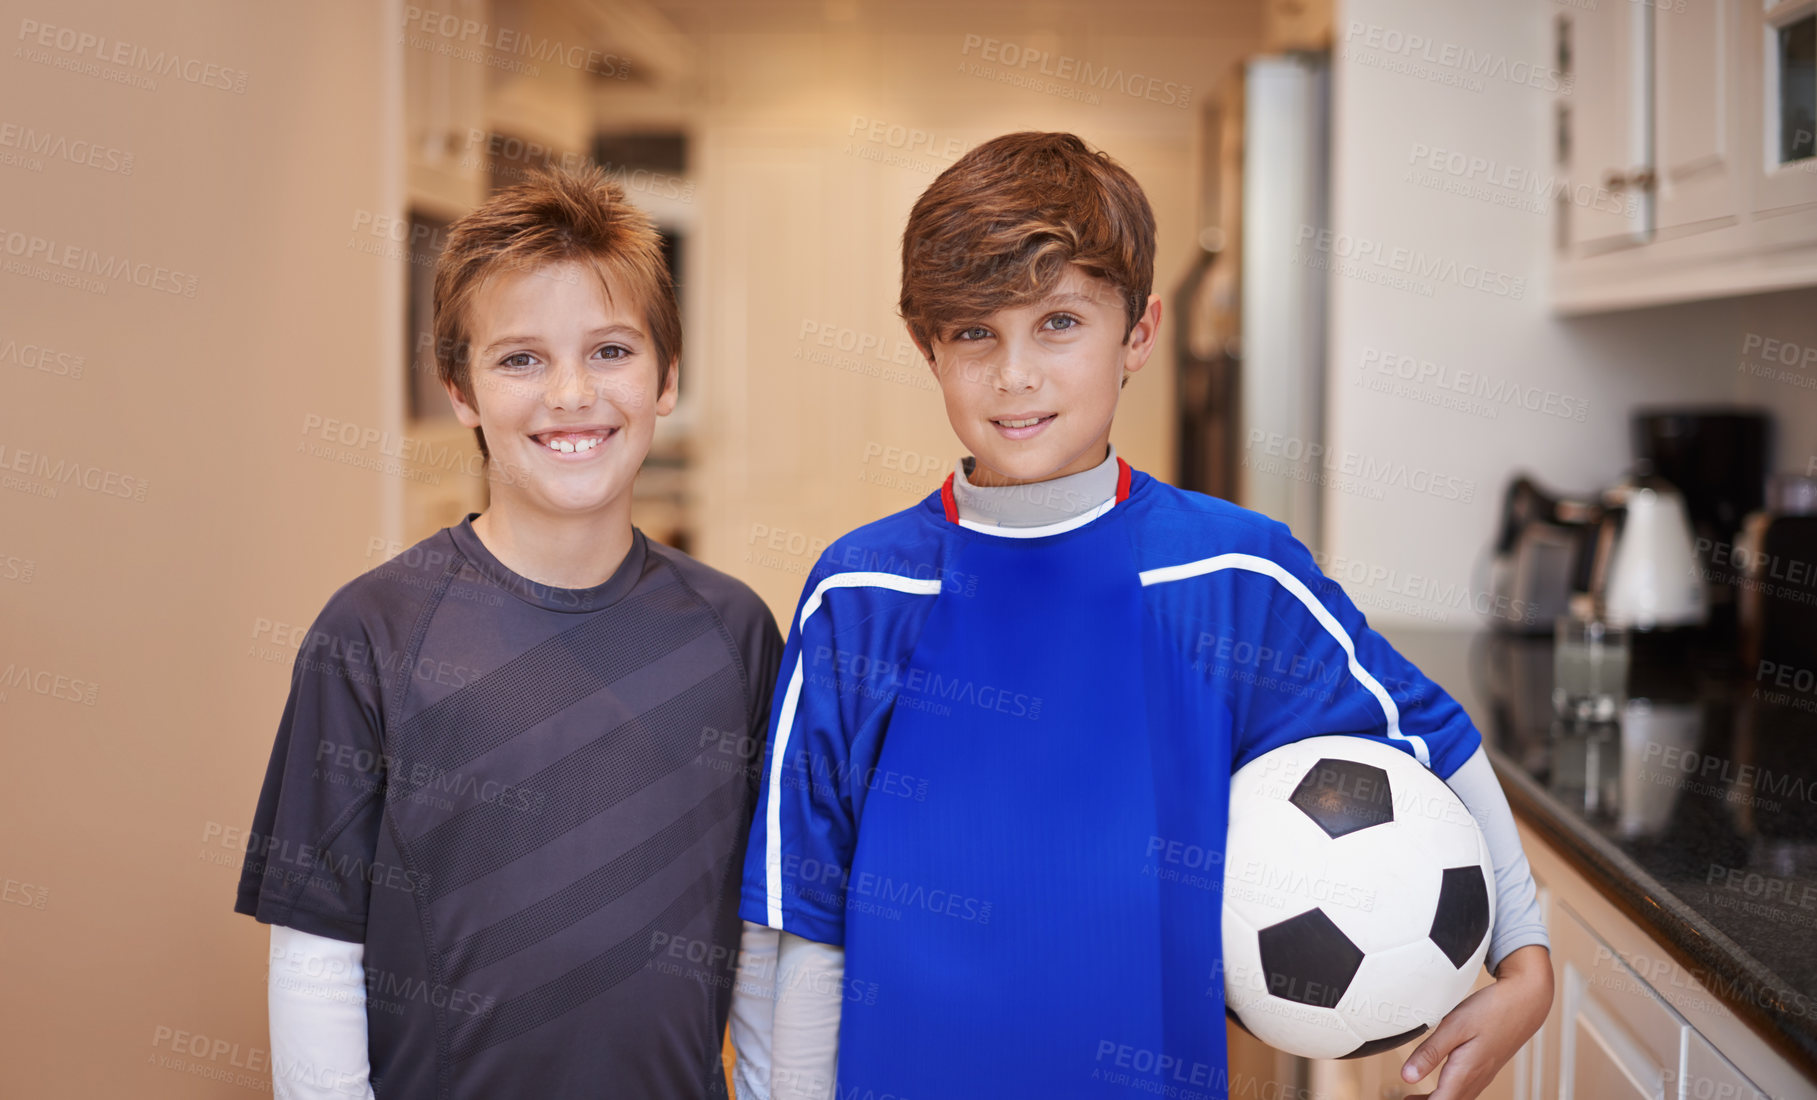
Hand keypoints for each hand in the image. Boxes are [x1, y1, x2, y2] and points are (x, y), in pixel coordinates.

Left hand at [1399, 944, 1552, 1099]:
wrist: (1525, 1003)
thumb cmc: (1491, 1011)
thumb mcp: (1454, 1026)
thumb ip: (1430, 1052)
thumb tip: (1407, 1077)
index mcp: (1464, 1073)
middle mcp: (1475, 1080)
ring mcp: (1482, 1075)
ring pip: (1457, 1099)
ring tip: (1411, 1099)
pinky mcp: (1486, 1068)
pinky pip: (1465, 1091)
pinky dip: (1447, 1094)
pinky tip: (1436, 1087)